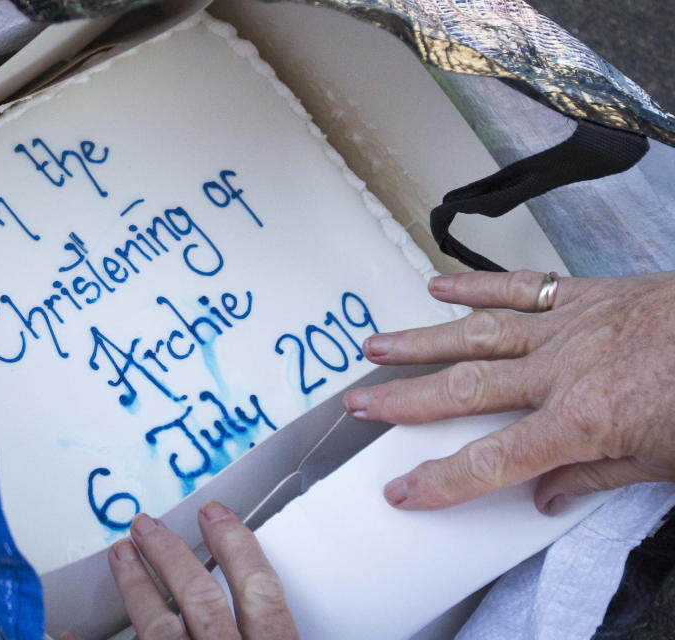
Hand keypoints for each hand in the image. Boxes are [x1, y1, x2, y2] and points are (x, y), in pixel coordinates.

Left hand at [70, 501, 297, 639]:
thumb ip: (277, 632)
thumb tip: (275, 610)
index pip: (260, 593)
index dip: (237, 547)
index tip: (216, 514)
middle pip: (200, 600)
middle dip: (171, 555)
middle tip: (145, 524)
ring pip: (159, 629)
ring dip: (135, 587)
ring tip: (119, 555)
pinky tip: (69, 633)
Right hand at [342, 270, 674, 514]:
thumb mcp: (665, 461)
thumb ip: (595, 478)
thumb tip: (543, 497)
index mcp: (580, 422)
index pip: (491, 461)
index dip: (440, 481)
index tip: (401, 490)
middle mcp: (558, 372)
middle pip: (463, 390)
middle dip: (404, 402)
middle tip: (358, 405)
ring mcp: (565, 327)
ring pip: (475, 335)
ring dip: (420, 342)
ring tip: (374, 347)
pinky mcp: (581, 296)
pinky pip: (517, 289)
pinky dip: (475, 287)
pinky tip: (436, 288)